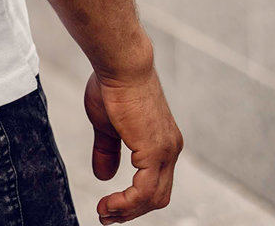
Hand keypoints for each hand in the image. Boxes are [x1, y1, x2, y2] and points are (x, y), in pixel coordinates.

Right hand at [84, 66, 182, 221]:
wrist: (120, 64)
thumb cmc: (112, 85)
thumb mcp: (107, 124)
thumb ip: (108, 151)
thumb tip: (104, 176)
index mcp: (162, 141)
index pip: (154, 182)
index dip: (133, 198)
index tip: (110, 204)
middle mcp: (170, 148)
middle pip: (157, 195)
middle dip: (131, 210)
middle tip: (107, 215)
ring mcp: (166, 151)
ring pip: (153, 198)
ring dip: (127, 211)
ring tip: (105, 213)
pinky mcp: (155, 151)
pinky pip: (144, 191)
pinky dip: (127, 203)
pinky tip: (110, 205)